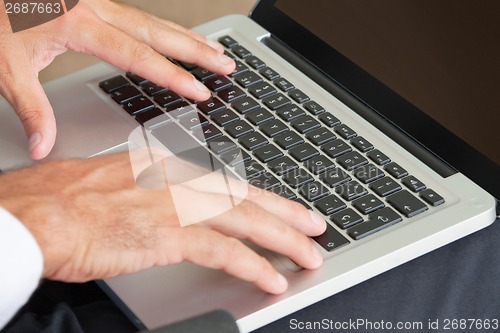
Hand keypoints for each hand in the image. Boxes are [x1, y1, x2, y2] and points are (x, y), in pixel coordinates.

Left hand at [0, 0, 234, 159]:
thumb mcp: (6, 68)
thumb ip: (31, 109)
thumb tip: (43, 147)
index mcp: (77, 24)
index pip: (138, 56)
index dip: (172, 76)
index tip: (199, 91)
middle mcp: (93, 7)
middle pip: (158, 31)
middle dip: (196, 50)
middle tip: (225, 64)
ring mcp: (96, 2)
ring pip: (153, 20)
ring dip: (186, 37)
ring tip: (214, 50)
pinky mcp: (94, 3)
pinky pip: (141, 15)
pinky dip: (165, 29)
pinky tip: (176, 37)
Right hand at [0, 152, 325, 293]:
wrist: (38, 213)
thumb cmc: (62, 202)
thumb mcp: (113, 184)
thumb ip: (145, 192)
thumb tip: (158, 204)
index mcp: (165, 168)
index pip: (224, 182)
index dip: (256, 196)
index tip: (277, 206)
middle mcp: (178, 181)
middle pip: (245, 196)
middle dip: (285, 212)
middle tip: (314, 224)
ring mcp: (177, 206)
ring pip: (246, 221)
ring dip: (282, 240)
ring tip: (308, 254)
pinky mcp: (170, 234)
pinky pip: (225, 251)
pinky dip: (253, 264)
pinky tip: (272, 276)